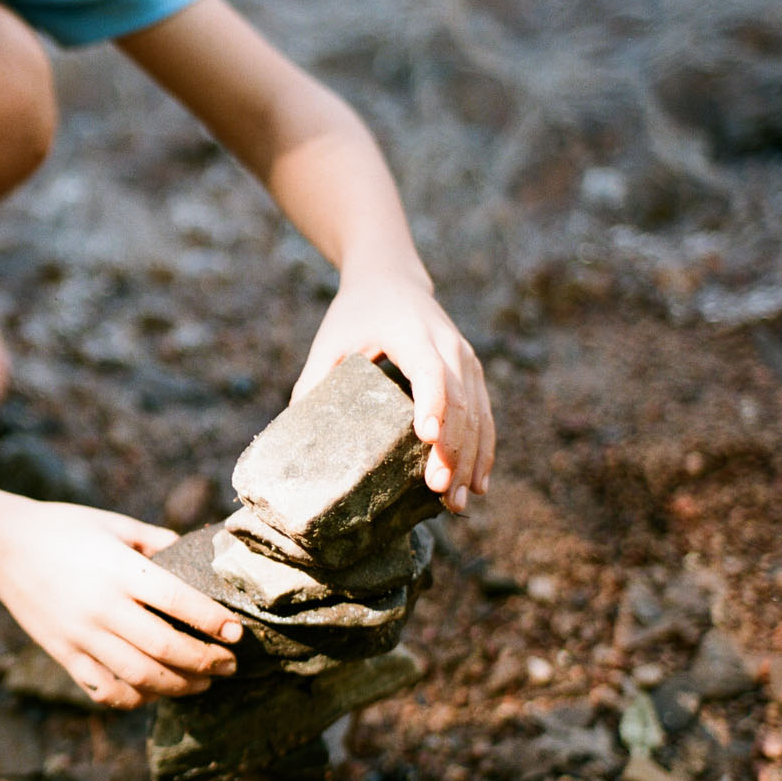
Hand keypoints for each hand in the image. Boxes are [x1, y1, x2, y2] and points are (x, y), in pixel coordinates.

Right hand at [0, 498, 242, 708]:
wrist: (0, 546)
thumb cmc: (64, 528)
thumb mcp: (113, 524)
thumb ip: (155, 541)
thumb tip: (197, 558)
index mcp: (119, 570)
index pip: (179, 603)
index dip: (214, 622)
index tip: (238, 633)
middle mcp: (102, 607)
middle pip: (166, 649)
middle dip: (206, 662)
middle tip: (229, 665)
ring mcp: (80, 635)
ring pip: (140, 677)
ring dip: (179, 686)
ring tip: (202, 683)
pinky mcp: (63, 654)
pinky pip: (104, 690)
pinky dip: (135, 699)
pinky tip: (153, 692)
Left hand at [296, 263, 494, 513]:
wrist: (391, 279)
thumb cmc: (355, 313)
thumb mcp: (329, 340)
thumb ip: (313, 381)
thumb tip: (296, 435)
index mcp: (412, 333)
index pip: (430, 371)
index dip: (433, 404)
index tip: (427, 439)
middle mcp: (448, 345)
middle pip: (461, 400)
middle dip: (454, 449)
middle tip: (440, 491)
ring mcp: (466, 358)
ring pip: (479, 413)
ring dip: (472, 459)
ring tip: (456, 501)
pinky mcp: (473, 371)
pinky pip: (485, 414)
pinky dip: (484, 449)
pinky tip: (478, 483)